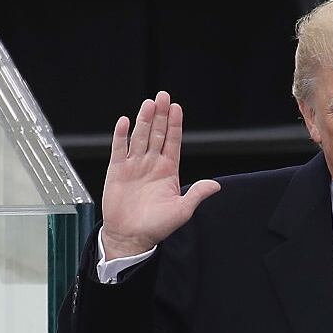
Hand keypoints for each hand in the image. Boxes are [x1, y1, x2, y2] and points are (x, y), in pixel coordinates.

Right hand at [101, 91, 219, 258]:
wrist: (131, 236)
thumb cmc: (157, 226)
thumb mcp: (182, 210)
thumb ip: (197, 194)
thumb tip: (215, 185)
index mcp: (168, 171)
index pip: (173, 142)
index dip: (175, 125)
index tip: (177, 108)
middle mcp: (152, 164)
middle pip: (157, 134)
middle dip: (161, 115)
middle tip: (163, 96)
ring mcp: (134, 166)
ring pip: (140, 137)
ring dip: (144, 120)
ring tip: (148, 103)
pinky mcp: (117, 171)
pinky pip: (119, 149)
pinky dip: (121, 135)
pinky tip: (125, 122)